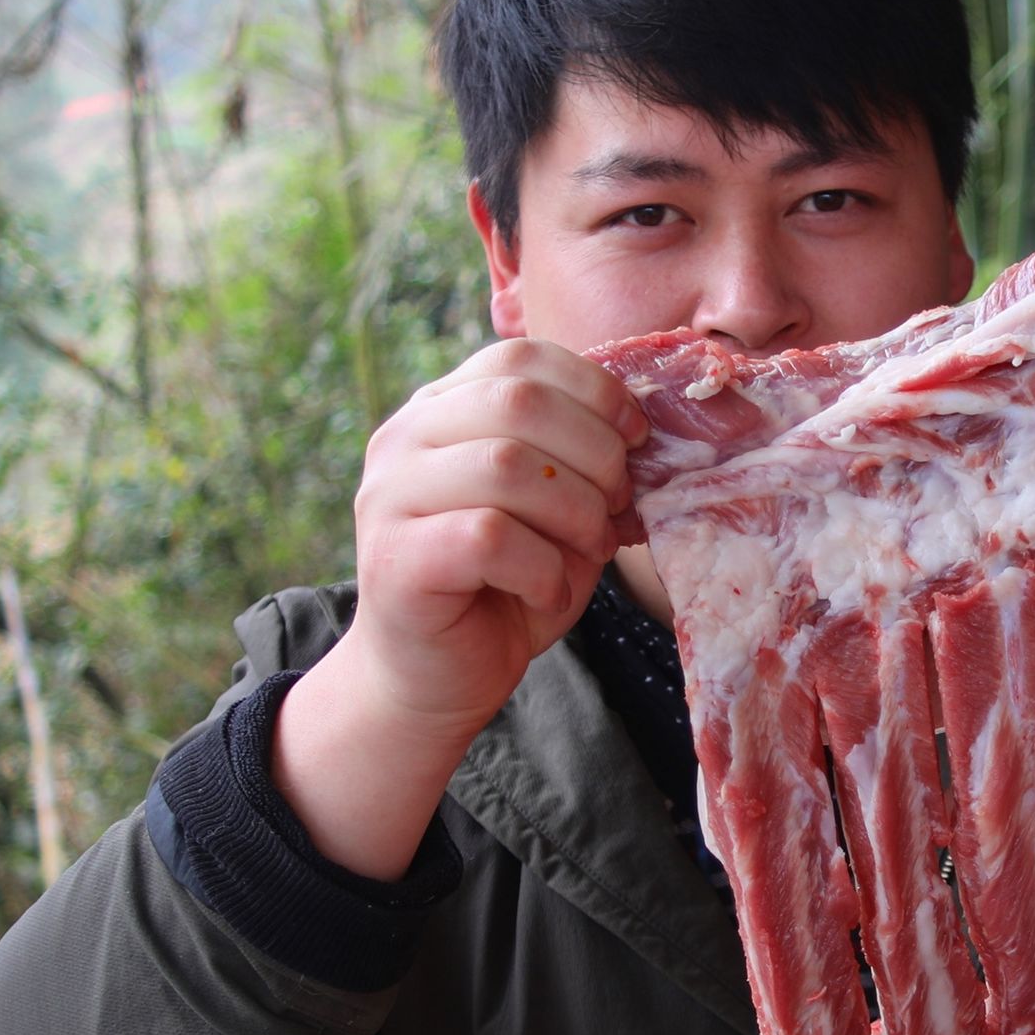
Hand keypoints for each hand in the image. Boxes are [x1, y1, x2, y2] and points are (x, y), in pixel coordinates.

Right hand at [343, 339, 647, 745]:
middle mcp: (404, 438)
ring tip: (589, 550)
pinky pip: (489, 536)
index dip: (594, 390)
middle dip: (594, 452)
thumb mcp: (556, 507)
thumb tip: (644, 433)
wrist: (437, 676)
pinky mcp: (396, 559)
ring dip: (575, 512)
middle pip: (518, 401)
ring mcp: (390, 496)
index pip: (520, 358)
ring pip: (506, 465)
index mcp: (442, 408)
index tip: (636, 438)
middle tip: (617, 505)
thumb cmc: (506, 583)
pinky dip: (542, 566)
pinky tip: (548, 589)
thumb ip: (581, 459)